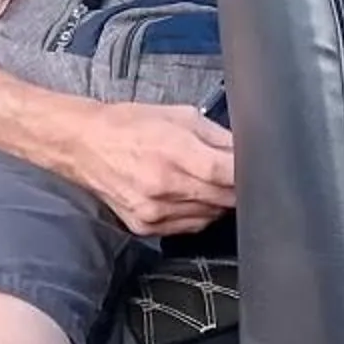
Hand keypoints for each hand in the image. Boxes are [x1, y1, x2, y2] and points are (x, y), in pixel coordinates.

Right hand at [54, 101, 236, 237]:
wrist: (85, 145)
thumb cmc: (131, 125)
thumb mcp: (181, 115)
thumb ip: (218, 136)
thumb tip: (247, 151)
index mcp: (173, 151)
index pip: (226, 173)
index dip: (248, 172)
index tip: (257, 168)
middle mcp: (163, 186)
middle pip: (223, 198)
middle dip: (236, 186)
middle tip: (233, 173)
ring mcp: (154, 212)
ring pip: (210, 216)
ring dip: (218, 201)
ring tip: (206, 181)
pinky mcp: (146, 228)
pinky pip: (190, 227)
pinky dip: (198, 213)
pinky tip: (190, 195)